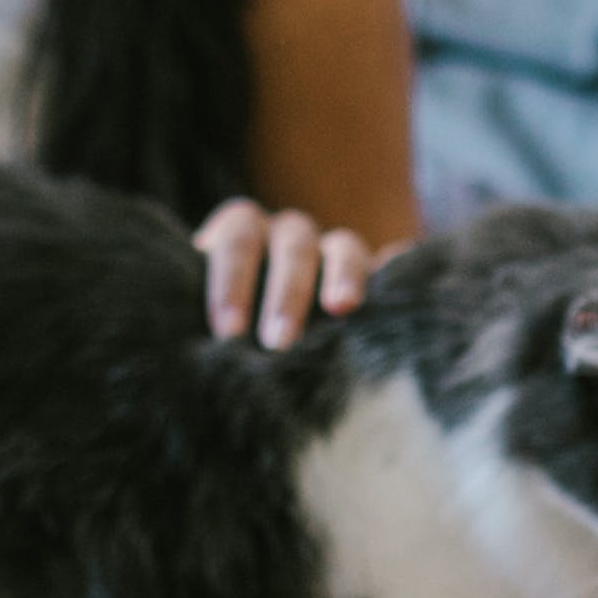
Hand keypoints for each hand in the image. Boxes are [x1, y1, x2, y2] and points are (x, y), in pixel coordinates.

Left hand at [193, 198, 382, 348]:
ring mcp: (332, 252)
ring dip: (342, 277)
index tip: (226, 331)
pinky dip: (398, 273)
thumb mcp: (209, 322)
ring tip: (341, 309)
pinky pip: (394, 265)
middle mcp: (288, 236)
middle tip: (277, 342)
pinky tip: (406, 294)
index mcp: (242, 234)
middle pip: (292, 245)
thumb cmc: (223, 332)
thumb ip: (210, 326)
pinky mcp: (372, 276)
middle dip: (286, 292)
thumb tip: (191, 364)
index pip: (238, 239)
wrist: (262, 339)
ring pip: (342, 247)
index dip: (231, 280)